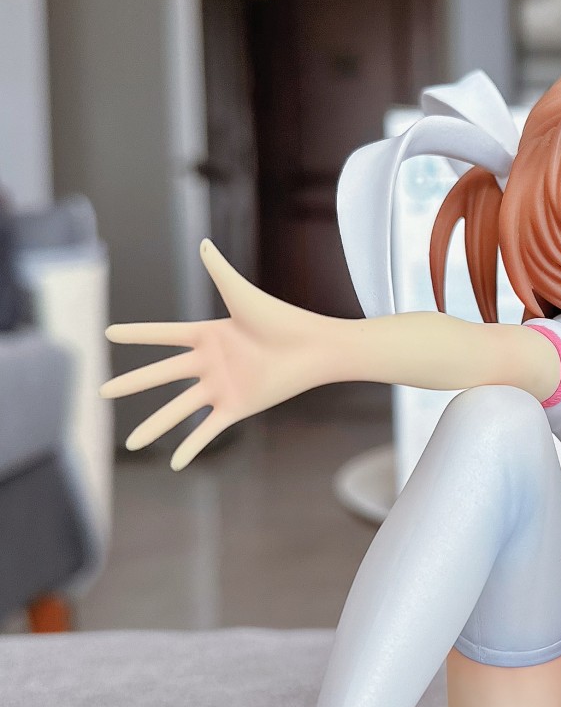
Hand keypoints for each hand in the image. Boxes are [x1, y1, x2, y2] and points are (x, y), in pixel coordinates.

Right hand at [101, 241, 323, 469]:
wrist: (311, 348)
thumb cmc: (280, 318)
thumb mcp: (241, 293)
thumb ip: (219, 270)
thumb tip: (203, 242)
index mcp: (206, 334)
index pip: (162, 335)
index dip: (137, 335)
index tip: (110, 334)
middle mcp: (208, 363)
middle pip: (160, 375)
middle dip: (131, 384)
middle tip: (102, 391)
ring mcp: (220, 387)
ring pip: (177, 409)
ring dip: (154, 426)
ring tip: (130, 443)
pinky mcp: (235, 407)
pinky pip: (207, 431)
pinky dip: (192, 448)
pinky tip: (174, 464)